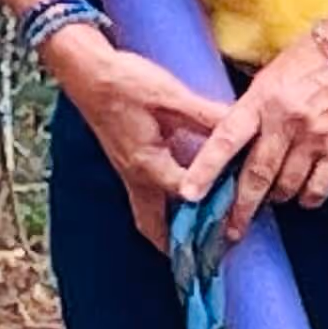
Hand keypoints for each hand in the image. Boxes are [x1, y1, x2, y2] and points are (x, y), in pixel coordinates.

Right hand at [44, 29, 231, 250]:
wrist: (85, 70)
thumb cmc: (125, 81)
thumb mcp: (170, 96)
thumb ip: (206, 115)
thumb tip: (241, 126)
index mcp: (149, 165)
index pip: (188, 198)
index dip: (215, 208)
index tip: (241, 216)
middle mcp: (136, 178)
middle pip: (157, 229)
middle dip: (181, 247)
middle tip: (212, 258)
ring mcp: (128, 174)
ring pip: (148, 219)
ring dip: (169, 235)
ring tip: (198, 247)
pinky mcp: (127, 165)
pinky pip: (145, 202)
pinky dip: (162, 215)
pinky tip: (183, 208)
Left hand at [179, 13, 327, 241]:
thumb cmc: (309, 58)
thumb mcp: (269, 76)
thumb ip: (251, 109)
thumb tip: (233, 145)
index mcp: (260, 100)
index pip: (226, 139)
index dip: (206, 170)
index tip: (189, 195)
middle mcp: (285, 121)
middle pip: (257, 176)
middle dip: (241, 208)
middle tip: (231, 231)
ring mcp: (315, 136)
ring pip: (287, 185)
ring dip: (276, 198)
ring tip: (272, 199)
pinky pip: (320, 186)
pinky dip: (308, 198)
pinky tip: (303, 196)